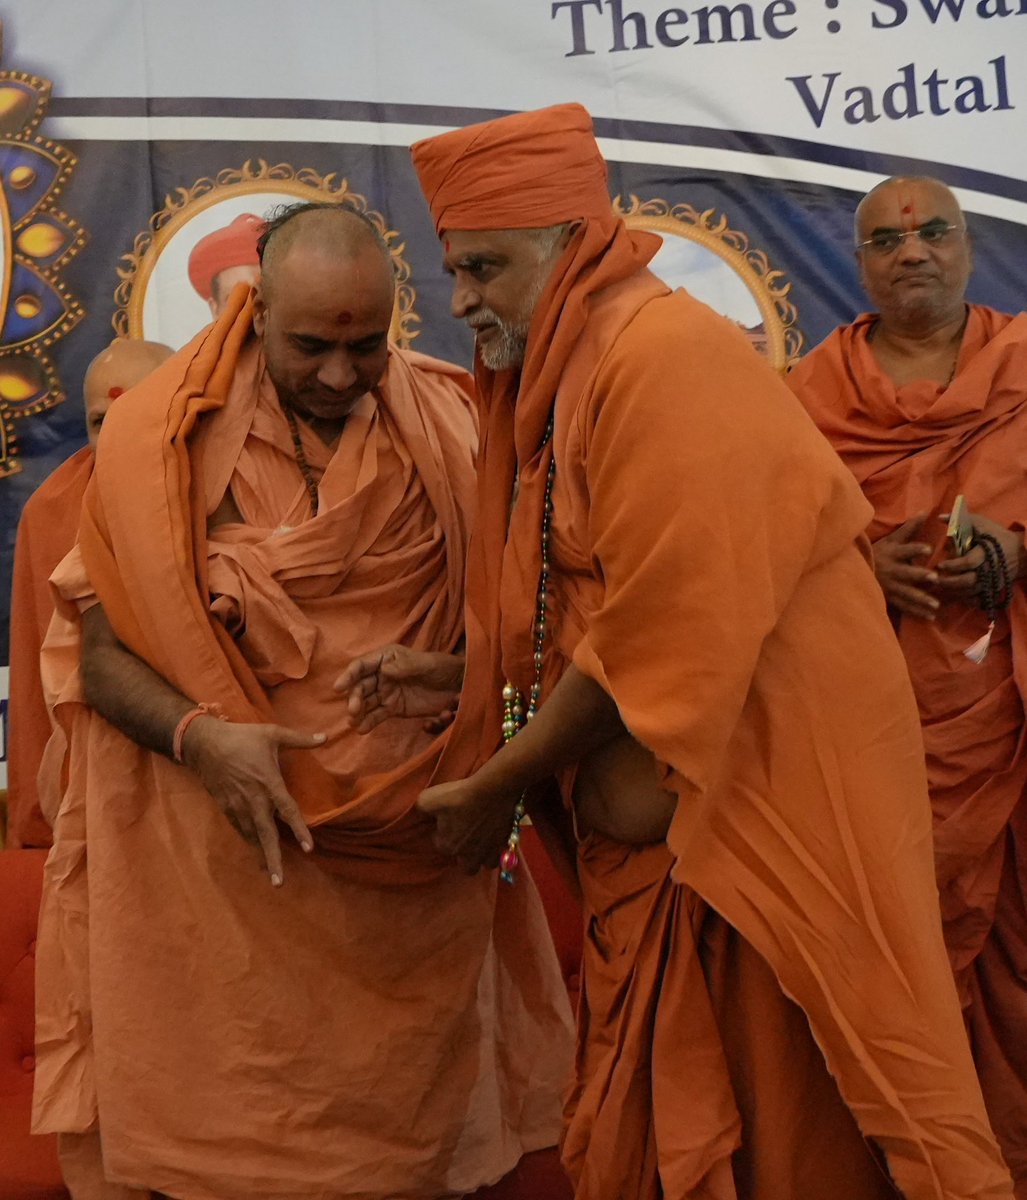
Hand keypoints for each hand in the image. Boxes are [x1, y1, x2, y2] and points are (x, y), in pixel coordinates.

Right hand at [181, 717, 322, 885]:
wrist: (204, 744)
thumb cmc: (242, 737)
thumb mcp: (272, 733)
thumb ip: (300, 739)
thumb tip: (326, 737)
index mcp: (268, 783)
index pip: (288, 810)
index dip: (299, 830)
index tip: (309, 848)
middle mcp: (254, 800)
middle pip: (266, 834)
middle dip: (273, 858)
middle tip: (279, 882)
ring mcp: (238, 806)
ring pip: (252, 836)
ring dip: (261, 855)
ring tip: (270, 874)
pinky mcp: (226, 807)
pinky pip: (240, 829)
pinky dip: (249, 842)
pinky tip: (256, 851)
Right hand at [334, 644, 462, 733]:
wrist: (458, 685)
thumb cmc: (442, 667)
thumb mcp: (426, 664)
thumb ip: (405, 666)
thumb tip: (384, 669)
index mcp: (387, 658)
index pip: (362, 665)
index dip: (349, 675)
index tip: (338, 688)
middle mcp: (382, 674)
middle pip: (361, 686)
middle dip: (354, 698)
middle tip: (353, 710)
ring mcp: (387, 692)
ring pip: (366, 702)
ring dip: (358, 712)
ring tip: (354, 723)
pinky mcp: (393, 708)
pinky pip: (377, 715)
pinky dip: (369, 722)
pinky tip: (362, 729)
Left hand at [417, 776, 519, 873]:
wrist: (492, 790)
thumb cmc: (459, 796)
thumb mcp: (429, 798)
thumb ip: (420, 809)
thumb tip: (420, 813)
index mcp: (447, 846)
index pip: (440, 845)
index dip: (441, 833)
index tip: (445, 821)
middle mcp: (467, 855)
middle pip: (464, 865)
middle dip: (463, 855)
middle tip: (464, 837)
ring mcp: (487, 852)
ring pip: (483, 865)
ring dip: (481, 857)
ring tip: (480, 843)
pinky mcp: (503, 844)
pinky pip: (500, 856)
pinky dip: (496, 851)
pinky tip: (494, 840)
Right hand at [871, 514, 939, 619]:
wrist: (856, 572)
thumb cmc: (879, 553)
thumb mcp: (892, 539)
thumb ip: (910, 528)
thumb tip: (926, 511)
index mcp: (893, 554)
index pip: (905, 550)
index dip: (916, 549)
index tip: (928, 549)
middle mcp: (892, 570)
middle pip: (907, 573)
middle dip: (919, 576)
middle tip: (934, 578)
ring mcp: (890, 586)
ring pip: (907, 593)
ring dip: (921, 599)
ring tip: (935, 605)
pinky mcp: (890, 598)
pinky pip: (904, 606)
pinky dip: (917, 612)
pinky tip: (930, 616)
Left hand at [936, 511, 1025, 602]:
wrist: (1019, 551)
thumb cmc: (996, 535)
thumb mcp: (980, 523)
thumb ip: (959, 520)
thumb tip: (939, 517)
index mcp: (986, 552)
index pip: (969, 562)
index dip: (953, 566)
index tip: (940, 565)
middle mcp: (990, 569)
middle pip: (968, 581)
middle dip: (950, 582)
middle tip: (935, 580)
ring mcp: (992, 581)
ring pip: (971, 593)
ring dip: (954, 592)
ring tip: (941, 587)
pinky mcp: (994, 589)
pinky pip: (979, 600)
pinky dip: (967, 600)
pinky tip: (956, 595)